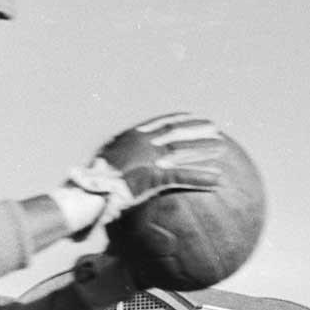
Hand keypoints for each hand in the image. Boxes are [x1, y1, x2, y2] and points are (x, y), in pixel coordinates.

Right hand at [62, 114, 226, 238]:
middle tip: (215, 128)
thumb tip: (128, 171)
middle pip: (176, 132)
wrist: (86, 192)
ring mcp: (148, 159)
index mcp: (132, 137)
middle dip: (197, 129)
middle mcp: (142, 143)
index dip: (179, 119)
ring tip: (223, 148)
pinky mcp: (153, 176)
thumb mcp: (106, 168)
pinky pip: (182, 177)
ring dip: (204, 148)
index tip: (194, 117)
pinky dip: (201, 178)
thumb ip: (122, 164)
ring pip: (182, 151)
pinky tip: (218, 180)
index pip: (160, 123)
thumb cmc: (92, 185)